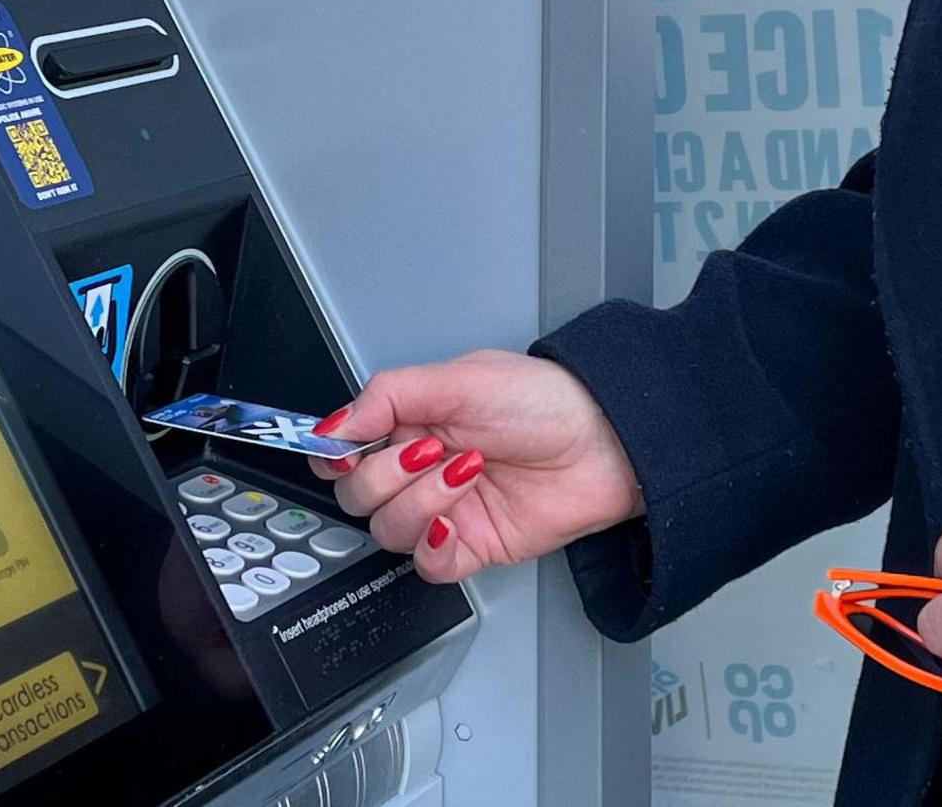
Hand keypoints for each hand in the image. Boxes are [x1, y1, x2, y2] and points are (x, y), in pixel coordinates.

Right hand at [319, 350, 644, 582]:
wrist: (608, 443)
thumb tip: (333, 426)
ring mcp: (446, 510)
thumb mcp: (461, 377)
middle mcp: (422, 469)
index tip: (344, 451)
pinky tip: (453, 518)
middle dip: (386, 475)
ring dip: (420, 501)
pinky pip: (426, 565)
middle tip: (429, 450)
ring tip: (466, 470)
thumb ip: (388, 396)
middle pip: (360, 496)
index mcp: (412, 423)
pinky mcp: (471, 546)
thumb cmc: (547, 401)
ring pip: (389, 530)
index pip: (347, 450)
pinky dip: (431, 545)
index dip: (336, 456)